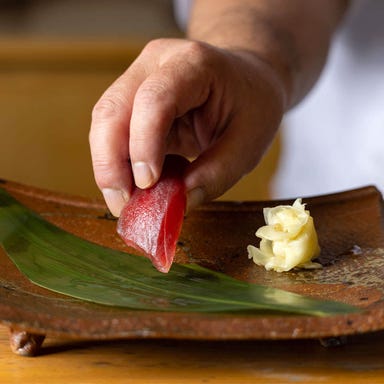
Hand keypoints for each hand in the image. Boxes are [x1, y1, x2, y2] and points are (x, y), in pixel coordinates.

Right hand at [89, 38, 285, 215]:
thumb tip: (181, 202)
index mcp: (193, 63)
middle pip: (112, 110)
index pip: (154, 100)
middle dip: (110, 163)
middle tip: (124, 205)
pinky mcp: (134, 100)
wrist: (245, 79)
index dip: (144, 144)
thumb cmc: (252, 105)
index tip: (147, 185)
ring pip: (104, 122)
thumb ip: (219, 172)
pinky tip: (132, 187)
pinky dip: (118, 163)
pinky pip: (113, 132)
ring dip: (109, 167)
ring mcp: (140, 79)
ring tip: (126, 202)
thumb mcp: (250, 141)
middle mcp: (156, 64)